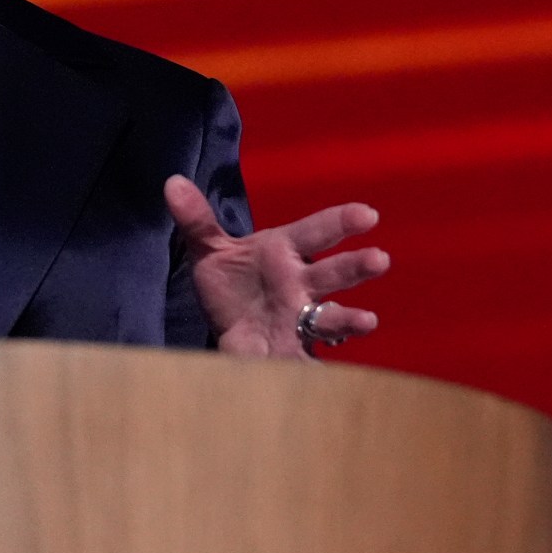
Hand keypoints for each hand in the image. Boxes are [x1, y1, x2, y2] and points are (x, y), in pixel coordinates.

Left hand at [164, 176, 387, 358]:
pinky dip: (322, 365)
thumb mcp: (210, 250)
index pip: (315, 232)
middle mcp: (300, 283)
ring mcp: (301, 318)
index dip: (340, 222)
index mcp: (284, 252)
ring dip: (349, 317)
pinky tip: (331, 368)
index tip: (367, 215)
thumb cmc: (232, 282)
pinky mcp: (294, 349)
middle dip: (355, 266)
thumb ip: (196, 220)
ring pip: (331, 314)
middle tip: (379, 260)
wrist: (228, 328)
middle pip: (333, 272)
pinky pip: (312, 356)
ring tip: (367, 321)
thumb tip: (172, 184)